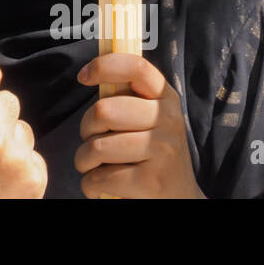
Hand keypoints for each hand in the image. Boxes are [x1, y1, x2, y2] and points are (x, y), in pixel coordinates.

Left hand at [74, 53, 204, 198]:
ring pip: (97, 147)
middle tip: (92, 141)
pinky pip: (100, 178)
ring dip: (84, 160)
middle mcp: (169, 121)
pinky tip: (101, 187)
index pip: (136, 67)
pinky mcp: (152, 182)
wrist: (180, 197)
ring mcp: (163, 151)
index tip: (83, 77)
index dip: (104, 66)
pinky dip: (90, 185)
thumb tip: (90, 72)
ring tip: (95, 166)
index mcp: (166, 98)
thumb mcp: (149, 119)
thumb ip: (126, 97)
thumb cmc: (151, 153)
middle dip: (86, 129)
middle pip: (103, 111)